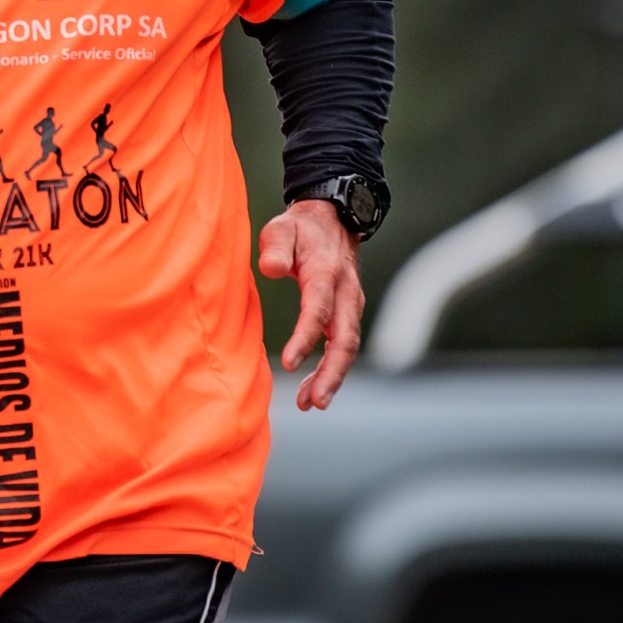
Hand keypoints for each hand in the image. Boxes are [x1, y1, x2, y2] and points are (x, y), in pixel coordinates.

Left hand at [259, 199, 364, 410]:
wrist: (333, 219)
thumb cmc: (300, 228)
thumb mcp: (282, 228)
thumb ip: (276, 247)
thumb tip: (271, 269)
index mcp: (326, 273)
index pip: (319, 310)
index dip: (306, 337)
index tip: (289, 362)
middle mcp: (345, 292)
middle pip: (345, 339)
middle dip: (332, 373)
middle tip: (314, 402)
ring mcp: (351, 304)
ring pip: (348, 347)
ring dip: (333, 377)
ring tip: (311, 404)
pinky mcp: (348, 313)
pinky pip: (344, 345)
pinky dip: (332, 369)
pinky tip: (312, 389)